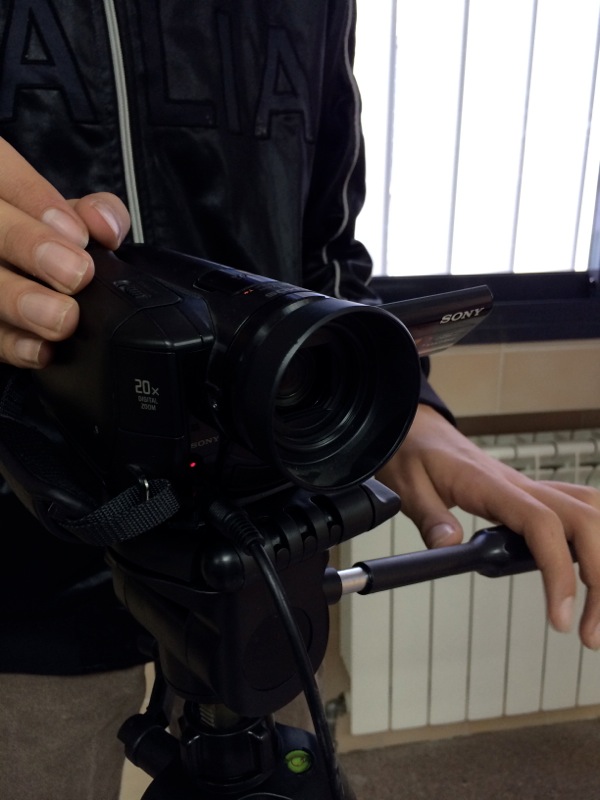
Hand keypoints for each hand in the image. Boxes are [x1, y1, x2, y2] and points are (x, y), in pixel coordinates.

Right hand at [0, 137, 130, 367]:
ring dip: (19, 300)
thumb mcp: (69, 219)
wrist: (22, 294)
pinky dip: (12, 344)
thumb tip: (106, 227)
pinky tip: (39, 351)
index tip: (78, 234)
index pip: (6, 175)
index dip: (39, 202)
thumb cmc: (46, 247)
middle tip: (76, 274)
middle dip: (30, 246)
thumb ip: (93, 214)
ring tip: (61, 320)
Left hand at [376, 403, 599, 649]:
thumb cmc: (414, 453)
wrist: (418, 429)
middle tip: (589, 633)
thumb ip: (431, 518)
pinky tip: (594, 571)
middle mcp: (522, 486)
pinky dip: (596, 538)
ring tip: (596, 613)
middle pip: (584, 522)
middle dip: (599, 579)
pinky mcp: (533, 496)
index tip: (560, 616)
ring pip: (591, 514)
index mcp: (492, 485)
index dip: (558, 570)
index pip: (542, 524)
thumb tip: (450, 547)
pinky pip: (579, 509)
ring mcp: (532, 489)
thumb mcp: (408, 486)